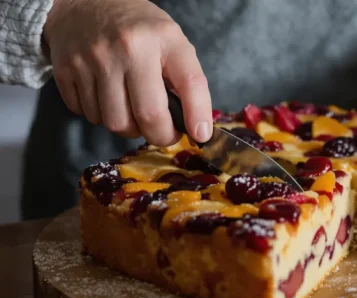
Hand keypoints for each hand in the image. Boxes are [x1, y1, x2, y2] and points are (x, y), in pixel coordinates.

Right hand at [44, 0, 212, 145]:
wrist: (84, 3)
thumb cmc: (138, 30)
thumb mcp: (171, 41)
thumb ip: (185, 79)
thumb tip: (195, 127)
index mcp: (163, 38)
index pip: (190, 83)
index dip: (197, 116)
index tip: (199, 135)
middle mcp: (128, 48)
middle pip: (147, 116)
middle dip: (159, 135)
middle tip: (162, 132)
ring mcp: (93, 59)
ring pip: (114, 122)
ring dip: (127, 127)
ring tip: (131, 110)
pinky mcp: (66, 70)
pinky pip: (87, 114)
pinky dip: (100, 116)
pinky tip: (106, 98)